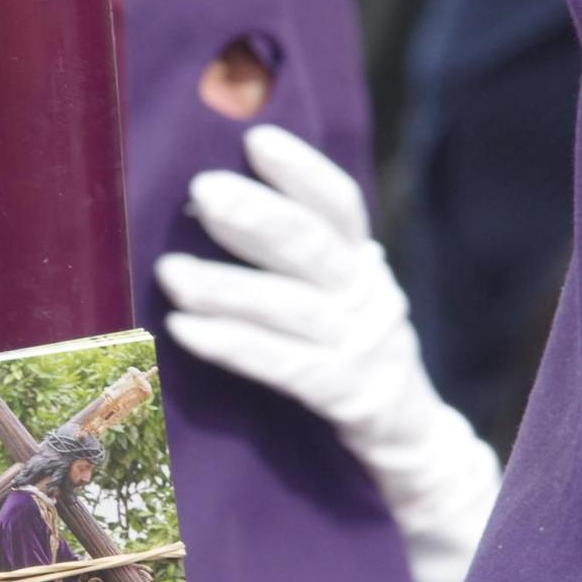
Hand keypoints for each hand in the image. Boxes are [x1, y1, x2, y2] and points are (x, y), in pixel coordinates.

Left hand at [156, 125, 501, 581]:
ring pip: (291, 308)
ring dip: (228, 287)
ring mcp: (359, 347)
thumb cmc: (344, 353)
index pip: (339, 204)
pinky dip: (235, 345)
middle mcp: (367, 295)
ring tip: (172, 272)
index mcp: (362, 262)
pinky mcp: (346, 396)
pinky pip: (284, 366)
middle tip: (202, 192)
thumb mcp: (332, 295)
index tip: (257, 139)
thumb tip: (207, 199)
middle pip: (313, 246)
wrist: (409, 442)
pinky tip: (187, 330)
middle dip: (257, 216)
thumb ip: (290, 255)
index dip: (302, 170)